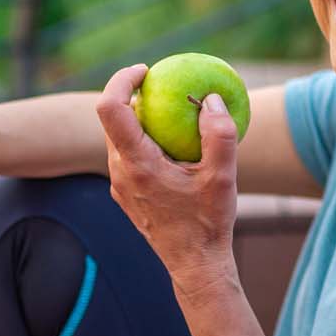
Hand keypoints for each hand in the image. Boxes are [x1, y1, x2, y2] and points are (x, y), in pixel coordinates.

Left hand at [95, 64, 239, 287]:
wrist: (194, 265)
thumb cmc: (208, 222)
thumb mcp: (223, 177)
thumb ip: (219, 134)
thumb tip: (210, 98)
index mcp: (137, 164)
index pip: (111, 108)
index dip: (121, 80)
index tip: (146, 70)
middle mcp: (120, 173)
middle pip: (112, 120)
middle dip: (132, 96)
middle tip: (162, 85)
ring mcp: (120, 186)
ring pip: (119, 140)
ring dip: (139, 121)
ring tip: (172, 114)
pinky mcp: (126, 195)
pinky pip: (128, 157)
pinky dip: (144, 142)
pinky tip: (173, 146)